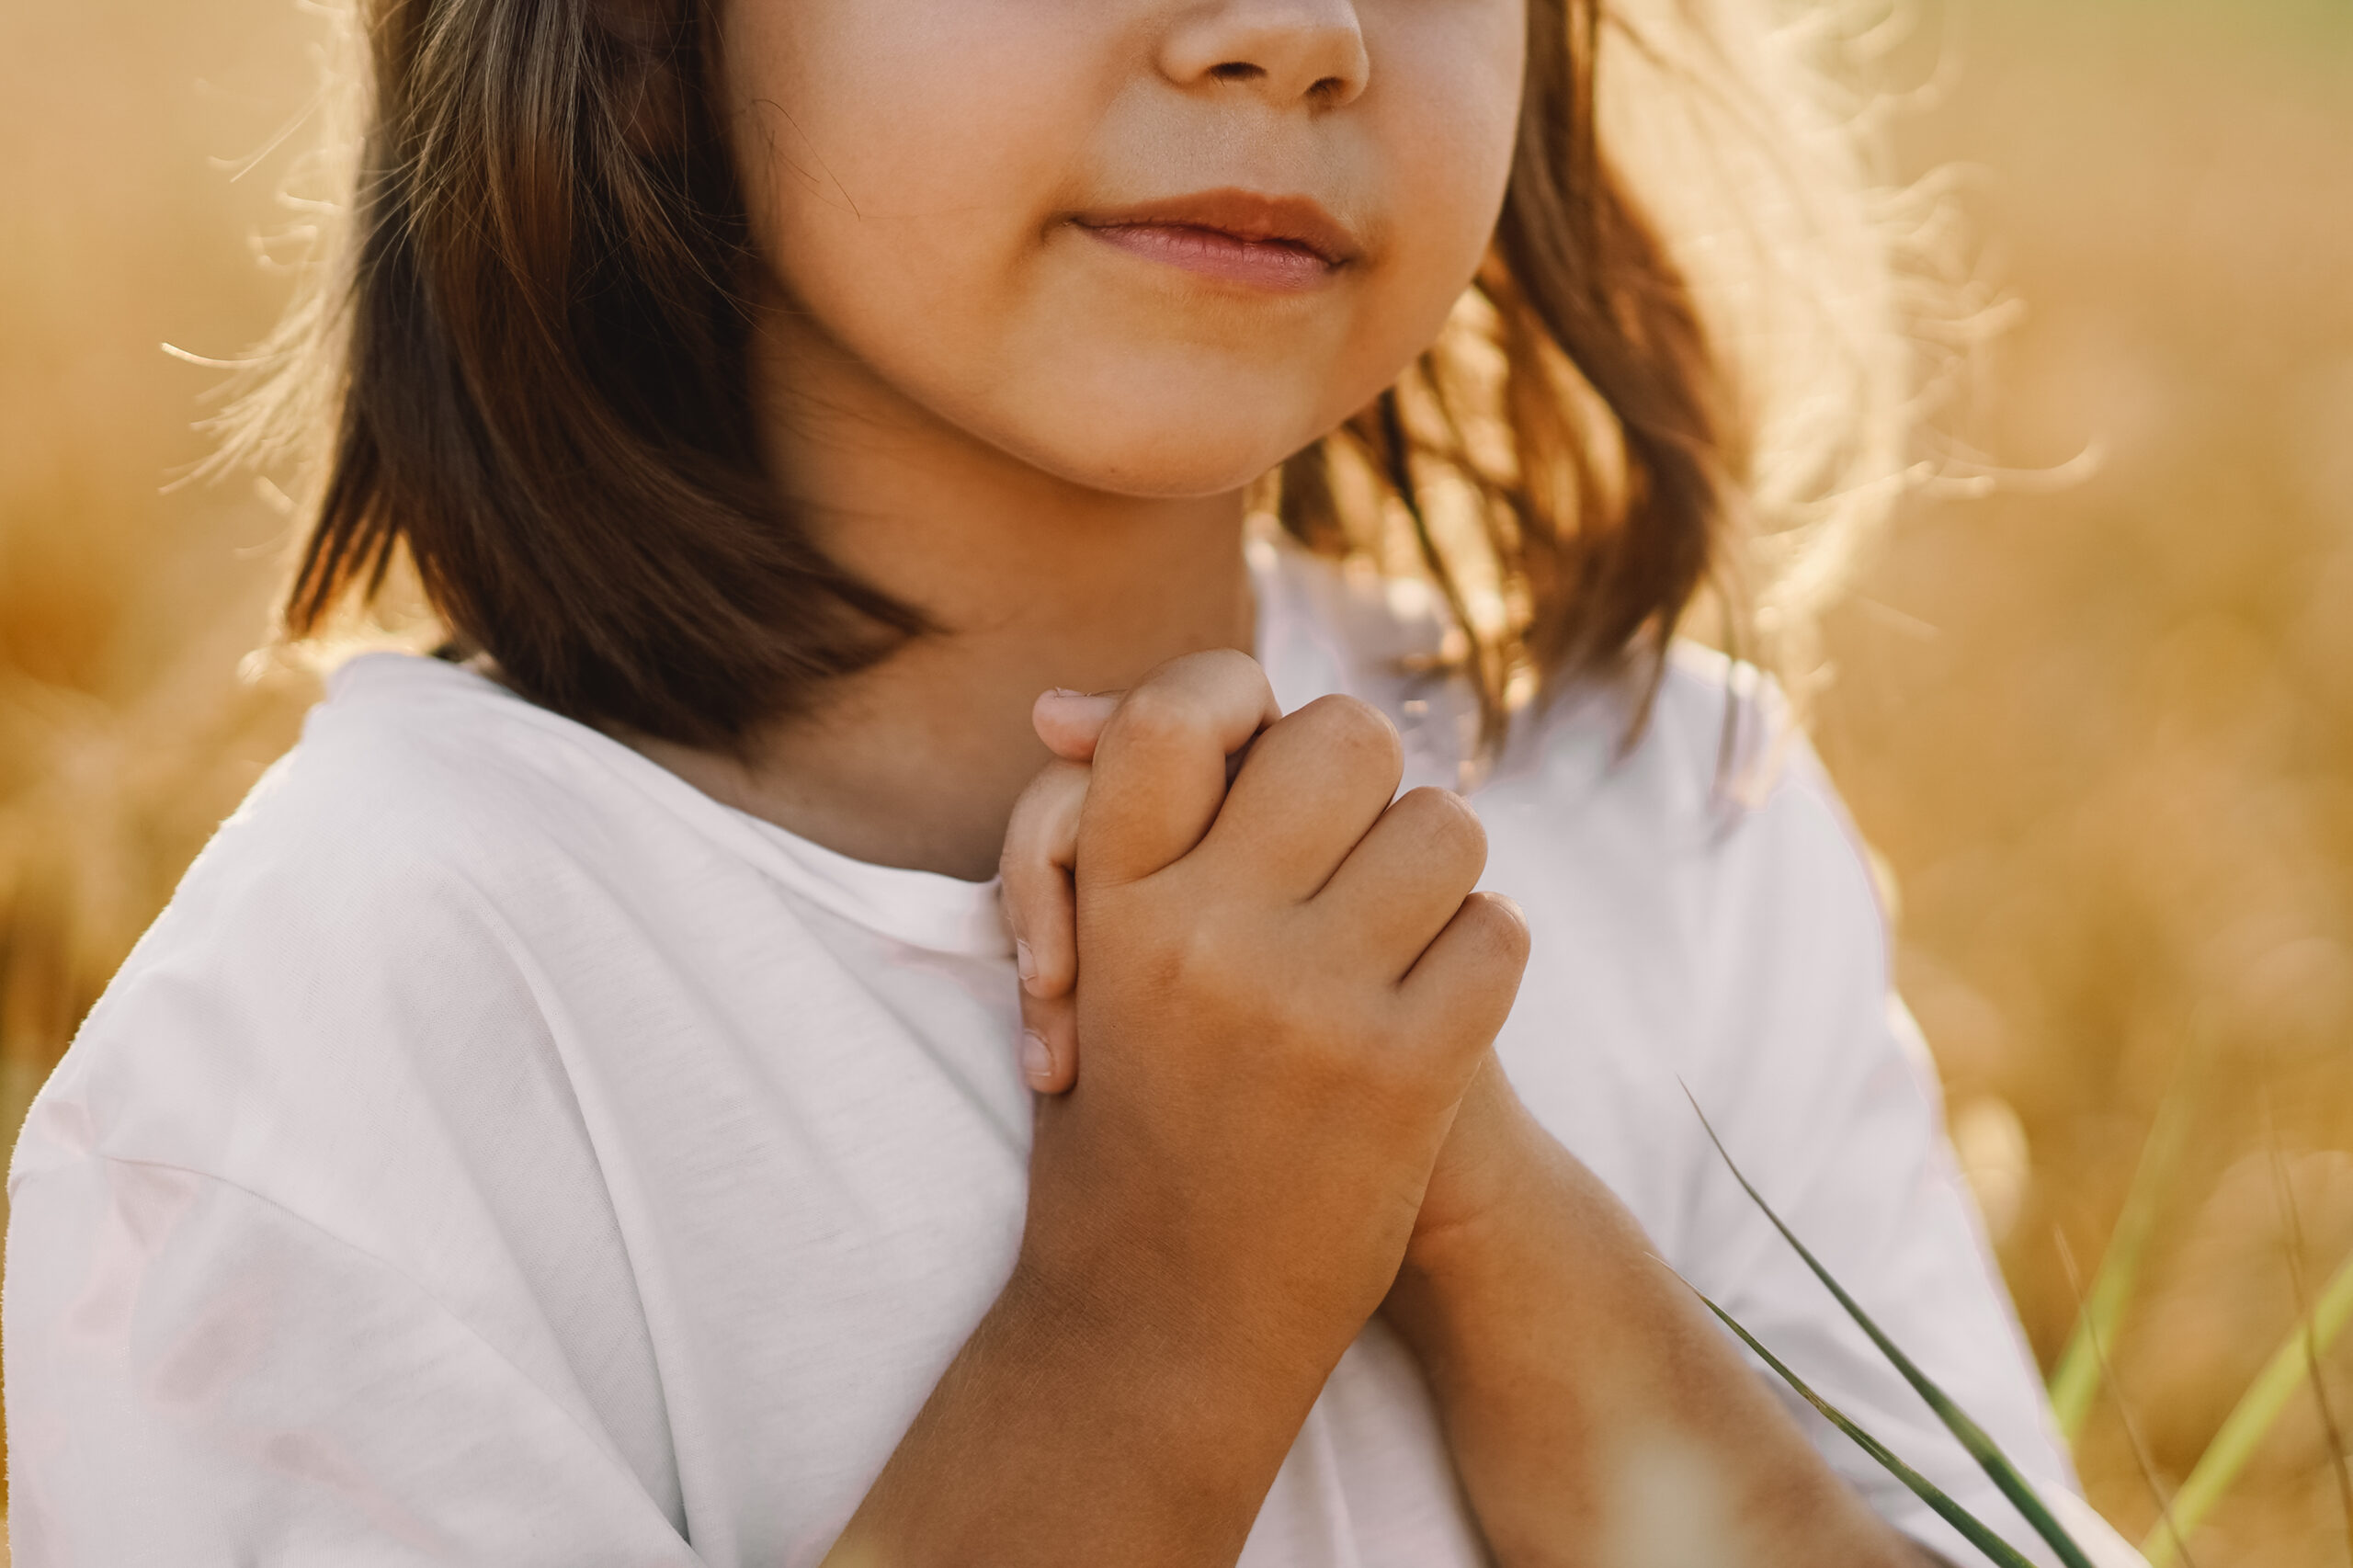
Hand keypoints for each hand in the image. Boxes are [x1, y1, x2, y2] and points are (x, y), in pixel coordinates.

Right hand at [1001, 665, 1536, 1287]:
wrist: (1163, 1325)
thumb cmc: (1123, 1125)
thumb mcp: (1081, 971)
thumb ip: (1098, 833)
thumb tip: (1070, 703)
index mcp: (1110, 900)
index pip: (1179, 705)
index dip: (1239, 697)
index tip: (1260, 751)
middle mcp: (1202, 933)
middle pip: (1344, 734)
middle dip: (1361, 781)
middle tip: (1344, 848)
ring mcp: (1308, 1001)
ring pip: (1443, 824)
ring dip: (1433, 872)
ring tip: (1392, 936)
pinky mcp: (1405, 1072)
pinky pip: (1499, 931)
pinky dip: (1480, 959)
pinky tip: (1434, 1008)